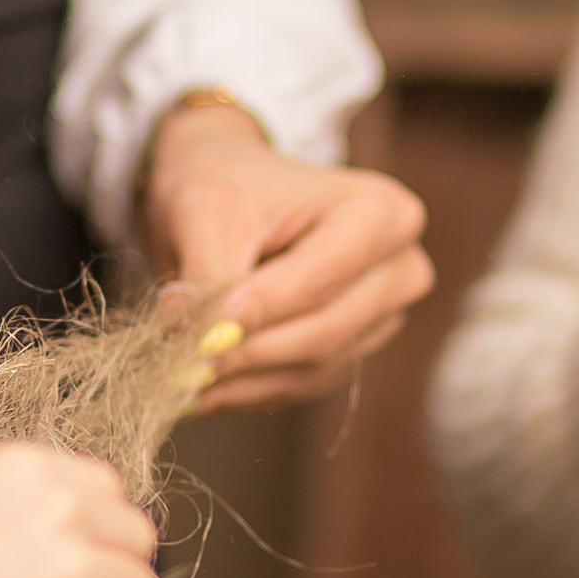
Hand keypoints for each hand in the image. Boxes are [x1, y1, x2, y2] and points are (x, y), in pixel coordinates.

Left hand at [142, 101, 431, 411]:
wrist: (228, 189)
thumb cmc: (225, 185)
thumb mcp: (205, 212)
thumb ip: (207, 277)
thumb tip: (195, 347)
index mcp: (379, 212)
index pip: (320, 277)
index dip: (259, 310)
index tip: (200, 334)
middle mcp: (398, 267)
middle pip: (323, 330)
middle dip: (247, 353)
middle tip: (181, 369)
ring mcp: (381, 316)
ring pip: (312, 368)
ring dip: (242, 383)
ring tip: (179, 384)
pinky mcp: (352, 351)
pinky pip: (301, 385)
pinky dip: (247, 392)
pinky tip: (201, 392)